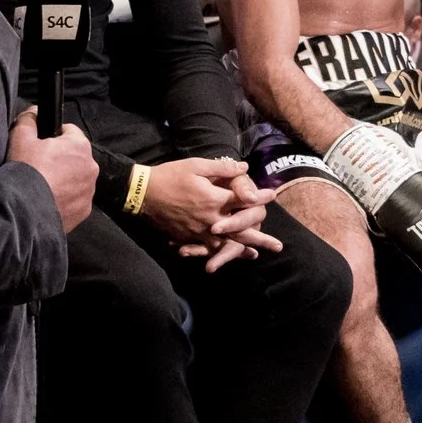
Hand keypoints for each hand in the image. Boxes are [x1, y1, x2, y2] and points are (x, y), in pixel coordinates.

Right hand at [8, 109, 96, 231]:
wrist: (24, 210)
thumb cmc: (26, 170)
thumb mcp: (20, 138)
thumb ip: (28, 120)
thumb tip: (34, 112)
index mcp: (80, 145)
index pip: (69, 131)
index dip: (53, 136)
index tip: (40, 145)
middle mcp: (91, 167)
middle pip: (75, 157)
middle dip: (61, 159)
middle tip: (39, 167)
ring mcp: (90, 191)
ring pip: (77, 179)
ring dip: (65, 180)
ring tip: (44, 186)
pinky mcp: (84, 210)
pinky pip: (75, 200)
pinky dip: (65, 199)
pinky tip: (49, 201)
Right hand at [141, 157, 273, 245]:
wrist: (143, 194)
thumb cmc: (171, 176)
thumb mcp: (197, 166)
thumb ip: (222, 168)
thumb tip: (244, 168)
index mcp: (214, 199)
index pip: (244, 200)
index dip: (261, 197)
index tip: (274, 194)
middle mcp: (210, 219)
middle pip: (241, 231)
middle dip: (261, 238)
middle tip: (279, 246)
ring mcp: (199, 231)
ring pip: (226, 244)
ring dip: (242, 249)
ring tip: (257, 254)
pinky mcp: (188, 237)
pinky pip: (207, 248)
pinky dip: (219, 253)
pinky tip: (227, 256)